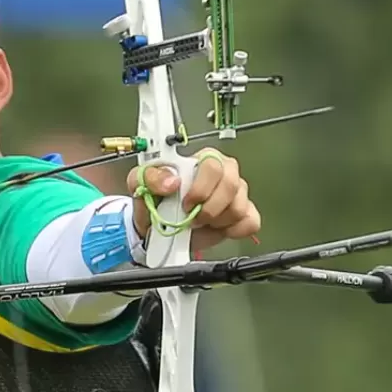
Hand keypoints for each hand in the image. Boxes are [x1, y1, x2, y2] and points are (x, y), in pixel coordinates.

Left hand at [127, 148, 260, 253]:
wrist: (157, 229)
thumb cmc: (154, 200)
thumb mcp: (140, 182)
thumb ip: (151, 176)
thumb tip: (172, 180)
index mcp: (201, 160)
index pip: (213, 165)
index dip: (202, 188)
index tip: (186, 204)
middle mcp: (224, 173)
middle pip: (232, 185)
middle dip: (209, 208)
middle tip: (192, 217)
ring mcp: (236, 194)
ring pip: (239, 208)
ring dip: (216, 222)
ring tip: (200, 222)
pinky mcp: (243, 215)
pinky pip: (250, 222)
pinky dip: (233, 231)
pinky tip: (216, 228)